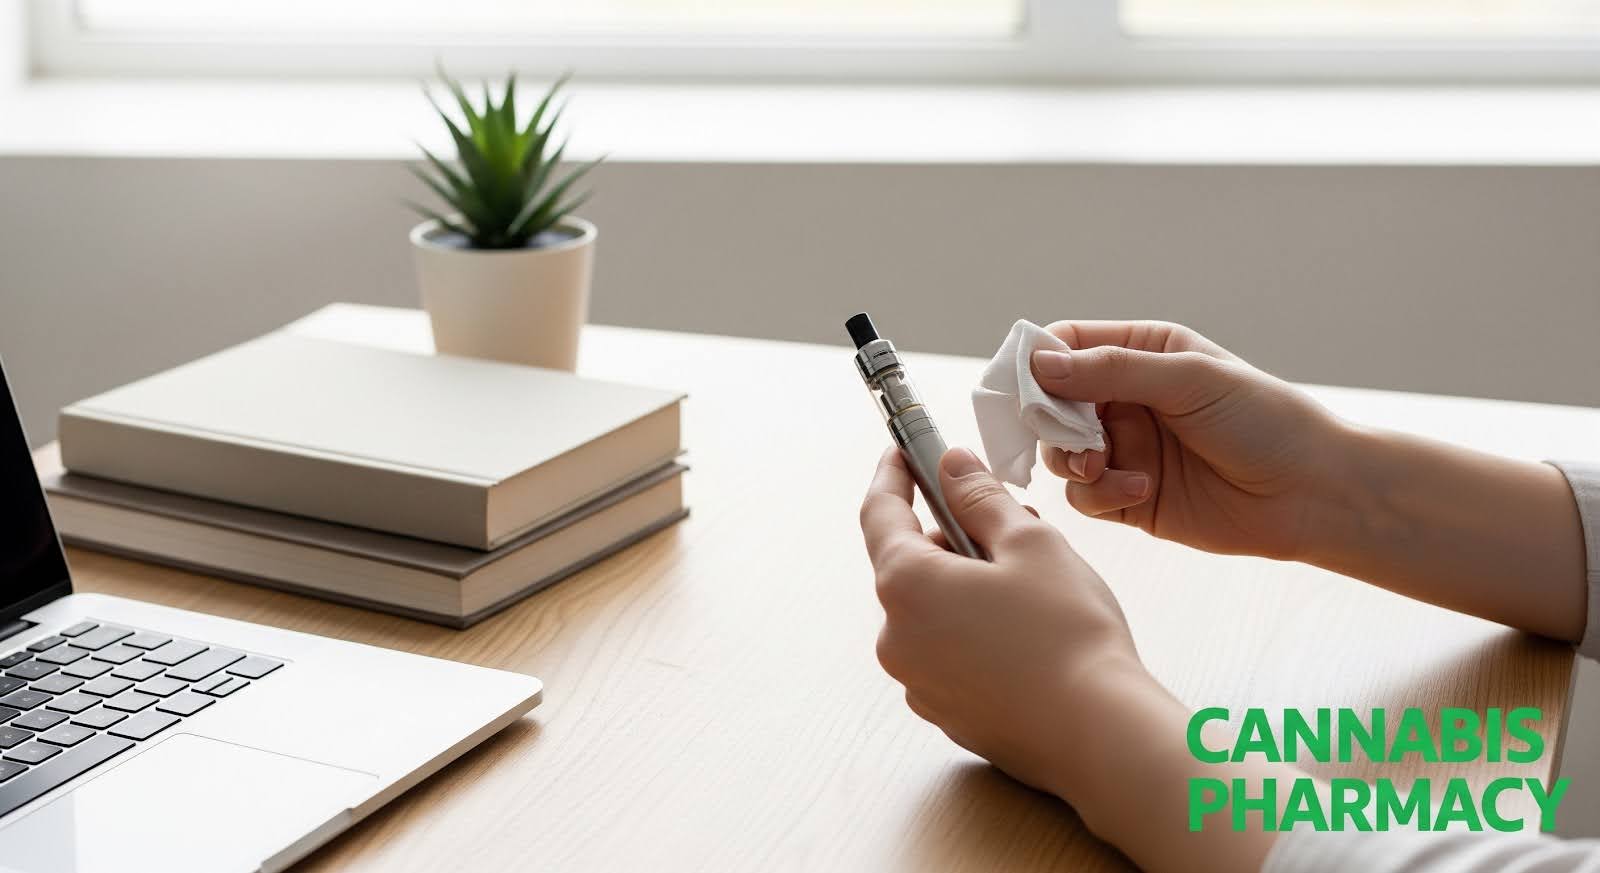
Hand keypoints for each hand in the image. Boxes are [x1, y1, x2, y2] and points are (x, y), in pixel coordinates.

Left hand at [859, 445, 1143, 800]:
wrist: (1101, 736)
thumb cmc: (1069, 636)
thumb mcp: (1030, 542)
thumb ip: (981, 497)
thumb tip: (952, 467)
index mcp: (906, 585)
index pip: (880, 513)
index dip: (892, 475)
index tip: (903, 452)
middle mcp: (897, 638)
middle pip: (910, 565)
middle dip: (951, 535)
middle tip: (1007, 523)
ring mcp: (918, 682)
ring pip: (933, 612)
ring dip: (967, 585)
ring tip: (1031, 582)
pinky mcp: (947, 714)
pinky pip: (949, 654)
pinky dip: (975, 631)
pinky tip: (1027, 633)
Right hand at [1031, 321, 1342, 561]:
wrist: (1312, 493)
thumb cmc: (1265, 421)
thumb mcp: (1189, 379)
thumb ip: (1112, 371)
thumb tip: (1039, 364)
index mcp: (1143, 352)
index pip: (1067, 345)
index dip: (1039, 363)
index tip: (1029, 387)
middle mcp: (1127, 398)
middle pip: (1052, 402)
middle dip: (1053, 420)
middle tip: (1074, 436)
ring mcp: (1127, 448)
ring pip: (1061, 452)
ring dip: (1073, 459)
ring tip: (1103, 464)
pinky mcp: (1130, 497)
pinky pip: (1085, 495)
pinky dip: (1099, 493)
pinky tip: (1141, 489)